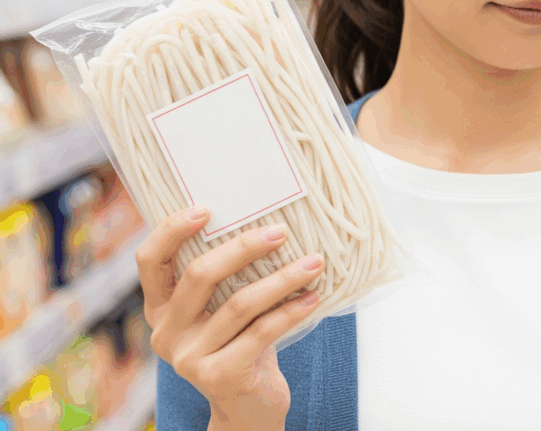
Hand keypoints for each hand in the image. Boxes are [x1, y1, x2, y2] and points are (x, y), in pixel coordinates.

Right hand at [136, 206, 325, 427]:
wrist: (248, 408)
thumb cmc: (241, 344)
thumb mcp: (222, 311)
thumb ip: (226, 278)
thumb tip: (267, 222)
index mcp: (160, 309)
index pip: (150, 261)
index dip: (171, 230)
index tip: (207, 208)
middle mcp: (166, 333)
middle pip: (200, 274)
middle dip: (244, 247)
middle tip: (281, 231)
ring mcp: (189, 358)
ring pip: (240, 303)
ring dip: (283, 278)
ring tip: (314, 262)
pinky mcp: (219, 376)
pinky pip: (262, 331)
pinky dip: (291, 310)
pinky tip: (313, 296)